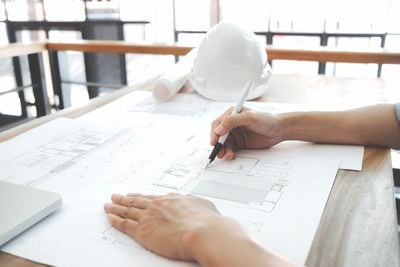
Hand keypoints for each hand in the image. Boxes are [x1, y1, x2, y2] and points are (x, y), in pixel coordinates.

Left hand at [104, 193, 221, 260]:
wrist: (203, 232)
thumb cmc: (207, 222)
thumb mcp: (204, 206)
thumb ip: (196, 203)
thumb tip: (196, 202)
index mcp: (171, 200)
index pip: (152, 197)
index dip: (141, 196)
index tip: (134, 195)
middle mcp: (157, 206)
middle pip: (136, 201)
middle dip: (124, 198)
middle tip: (116, 196)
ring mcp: (148, 217)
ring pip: (127, 210)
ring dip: (116, 207)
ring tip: (109, 204)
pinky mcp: (142, 231)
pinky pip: (124, 224)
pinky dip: (115, 220)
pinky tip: (110, 217)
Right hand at [210, 107, 283, 159]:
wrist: (279, 130)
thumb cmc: (267, 120)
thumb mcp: (249, 118)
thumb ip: (232, 121)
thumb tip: (218, 129)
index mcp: (232, 114)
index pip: (218, 123)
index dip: (214, 133)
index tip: (214, 142)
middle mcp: (232, 123)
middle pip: (219, 135)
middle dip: (218, 144)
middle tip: (218, 152)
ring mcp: (235, 133)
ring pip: (224, 143)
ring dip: (223, 149)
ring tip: (226, 155)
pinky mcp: (240, 142)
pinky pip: (230, 148)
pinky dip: (229, 152)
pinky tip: (231, 155)